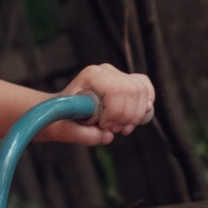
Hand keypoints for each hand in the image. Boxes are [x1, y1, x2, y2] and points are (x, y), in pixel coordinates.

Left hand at [40, 63, 154, 144]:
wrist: (62, 110)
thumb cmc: (62, 117)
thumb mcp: (66, 130)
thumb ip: (85, 135)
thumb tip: (108, 136)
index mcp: (91, 75)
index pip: (117, 90)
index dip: (115, 112)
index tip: (104, 126)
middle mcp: (106, 71)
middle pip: (133, 91)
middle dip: (127, 116)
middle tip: (113, 129)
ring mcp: (117, 74)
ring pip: (142, 92)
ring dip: (135, 116)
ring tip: (120, 127)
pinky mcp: (126, 81)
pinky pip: (146, 88)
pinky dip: (145, 105)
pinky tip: (133, 118)